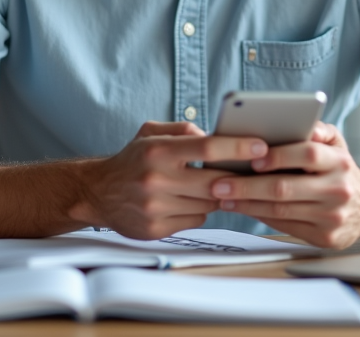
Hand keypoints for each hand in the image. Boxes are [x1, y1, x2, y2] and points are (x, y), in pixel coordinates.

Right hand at [71, 121, 267, 240]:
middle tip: (253, 172)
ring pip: (208, 203)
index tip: (263, 146)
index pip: (207, 148)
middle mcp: (156, 180)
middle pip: (214, 181)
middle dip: (236, 177)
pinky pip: (196, 220)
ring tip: (210, 185)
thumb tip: (215, 136)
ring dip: (216, 195)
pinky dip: (199, 211)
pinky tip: (187, 202)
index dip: (239, 148)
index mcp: (157, 151)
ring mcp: (155, 208)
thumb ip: (183, 129)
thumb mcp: (150, 132)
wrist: (97, 193)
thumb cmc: (132, 159)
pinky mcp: (156, 229)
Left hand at [209, 122, 359, 248]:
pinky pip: (285, 226)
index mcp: (340, 161)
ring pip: (280, 210)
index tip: (251, 158)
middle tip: (219, 183)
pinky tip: (243, 208)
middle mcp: (338, 190)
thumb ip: (317, 129)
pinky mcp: (325, 237)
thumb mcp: (337, 143)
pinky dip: (260, 216)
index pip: (308, 154)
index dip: (279, 156)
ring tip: (223, 197)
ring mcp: (332, 217)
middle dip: (247, 186)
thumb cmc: (343, 170)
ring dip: (247, 204)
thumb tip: (299, 121)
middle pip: (285, 188)